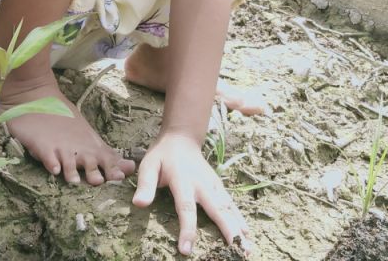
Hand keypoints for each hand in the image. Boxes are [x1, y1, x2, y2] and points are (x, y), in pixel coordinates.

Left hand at [132, 132, 249, 256]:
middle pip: (216, 209)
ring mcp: (213, 184)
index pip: (186, 208)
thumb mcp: (149, 165)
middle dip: (227, 230)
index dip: (187, 229)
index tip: (187, 250)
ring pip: (228, 207)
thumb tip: (139, 204)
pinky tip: (247, 232)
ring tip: (248, 247)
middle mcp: (202, 183)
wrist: (182, 137)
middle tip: (237, 250)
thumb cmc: (163, 155)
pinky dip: (239, 218)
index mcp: (183, 180)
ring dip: (238, 226)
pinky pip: (230, 203)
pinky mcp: (218, 186)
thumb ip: (145, 185)